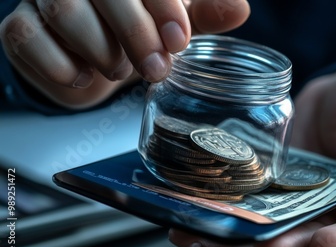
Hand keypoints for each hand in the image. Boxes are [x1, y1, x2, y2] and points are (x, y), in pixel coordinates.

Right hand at [0, 0, 249, 107]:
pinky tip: (83, 76)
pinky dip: (61, 66)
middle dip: (135, 33)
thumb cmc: (135, 38)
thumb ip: (202, 15)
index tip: (179, 40)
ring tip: (119, 71)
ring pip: (64, 10)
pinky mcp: (19, 27)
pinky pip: (27, 37)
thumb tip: (239, 9)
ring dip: (101, 50)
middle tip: (157, 68)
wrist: (90, 63)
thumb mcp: (174, 27)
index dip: (163, 5)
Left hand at [168, 62, 335, 246]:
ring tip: (200, 239)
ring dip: (234, 240)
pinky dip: (221, 213)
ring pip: (267, 229)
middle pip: (305, 241)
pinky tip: (190, 216)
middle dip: (278, 245)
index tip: (316, 242)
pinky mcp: (271, 185)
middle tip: (257, 246)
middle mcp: (332, 215)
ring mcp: (297, 202)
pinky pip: (247, 204)